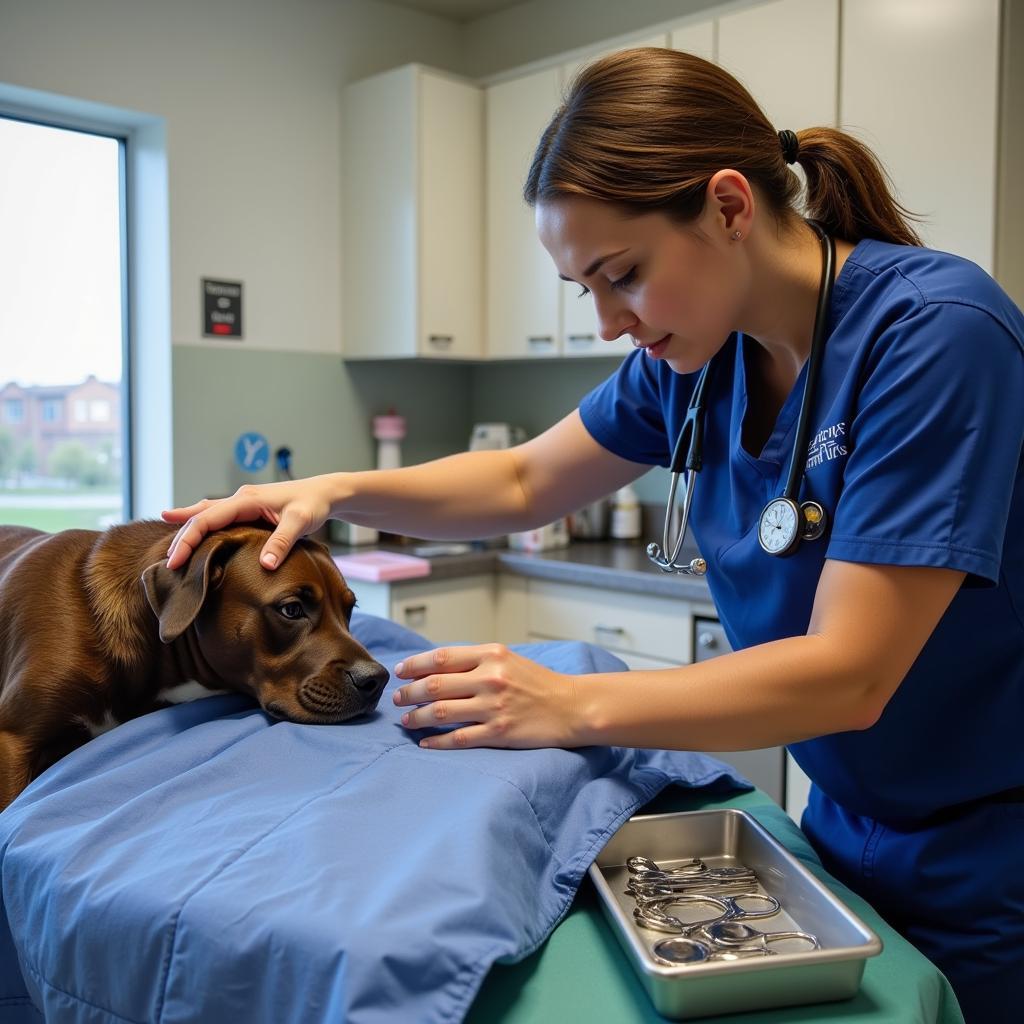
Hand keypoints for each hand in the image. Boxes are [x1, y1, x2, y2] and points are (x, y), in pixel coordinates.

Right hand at [161, 479, 333, 570]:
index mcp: (247, 500)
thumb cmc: (313, 505)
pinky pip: (217, 516)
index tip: (176, 560)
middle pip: (201, 517)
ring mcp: (243, 503)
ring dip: (187, 530)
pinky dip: (200, 523)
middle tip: (168, 564)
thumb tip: (265, 565)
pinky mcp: (248, 509)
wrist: (324, 493)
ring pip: (206, 514)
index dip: (189, 539)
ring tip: (169, 547)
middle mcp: (240, 498)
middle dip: (183, 539)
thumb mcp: (301, 522)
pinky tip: (188, 528)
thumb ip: (282, 541)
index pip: (208, 519)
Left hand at [392, 643, 581, 749]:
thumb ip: (476, 661)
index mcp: (491, 654)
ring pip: (441, 711)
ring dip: (417, 716)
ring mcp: (494, 706)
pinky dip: (437, 741)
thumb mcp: (508, 660)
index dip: (415, 665)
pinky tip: (425, 742)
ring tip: (406, 720)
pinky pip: (458, 738)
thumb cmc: (538, 683)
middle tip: (397, 699)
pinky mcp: (499, 732)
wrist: (572, 707)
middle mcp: (490, 678)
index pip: (442, 657)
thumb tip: (436, 668)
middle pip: (435, 685)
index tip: (400, 672)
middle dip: (409, 693)